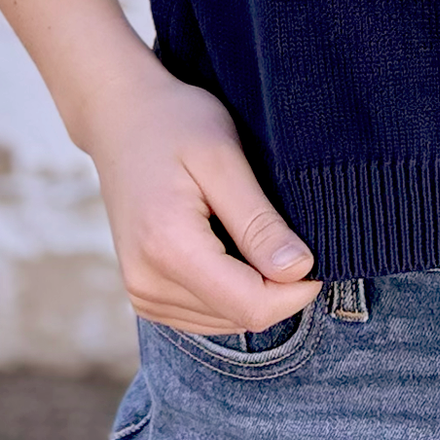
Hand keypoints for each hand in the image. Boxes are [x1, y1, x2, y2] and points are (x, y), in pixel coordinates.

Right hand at [82, 57, 323, 336]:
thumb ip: (258, 222)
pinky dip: (230, 288)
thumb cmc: (175, 124)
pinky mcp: (146, 296)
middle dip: (276, 284)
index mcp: (168, 248)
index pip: (251, 306)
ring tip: (247, 228)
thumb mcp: (223, 157)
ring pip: (227, 320)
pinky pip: (207, 314)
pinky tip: (228, 243)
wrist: (121, 119)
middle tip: (282, 227)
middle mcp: (148, 284)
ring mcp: (142, 295)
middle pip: (241, 316)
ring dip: (254, 287)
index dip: (297, 289)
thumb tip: (299, 271)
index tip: (318, 252)